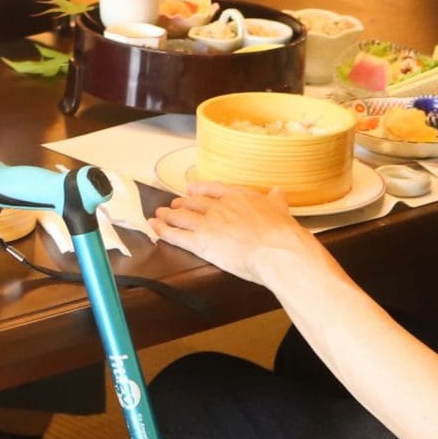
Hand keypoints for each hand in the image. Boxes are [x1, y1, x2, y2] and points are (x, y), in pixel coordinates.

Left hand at [150, 179, 310, 287]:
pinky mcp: (200, 242)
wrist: (276, 249)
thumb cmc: (282, 233)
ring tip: (160, 215)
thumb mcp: (281, 210)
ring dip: (168, 215)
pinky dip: (163, 230)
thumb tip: (278, 192)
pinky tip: (155, 228)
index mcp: (239, 196)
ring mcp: (208, 223)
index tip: (191, 189)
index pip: (213, 189)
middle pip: (194, 202)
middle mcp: (220, 206)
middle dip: (182, 203)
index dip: (199, 189)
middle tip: (173, 204)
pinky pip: (177, 235)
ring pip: (182, 216)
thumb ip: (276, 201)